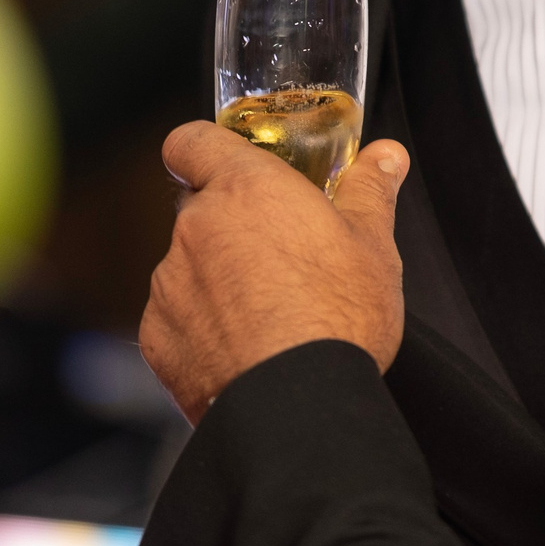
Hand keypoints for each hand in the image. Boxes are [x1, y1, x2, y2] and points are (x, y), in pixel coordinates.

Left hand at [137, 122, 408, 421]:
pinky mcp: (157, 337)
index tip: (224, 163)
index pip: (191, 141)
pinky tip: (245, 349)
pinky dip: (202, 329)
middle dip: (230, 225)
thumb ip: (370, 190)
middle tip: (278, 253)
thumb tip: (386, 157)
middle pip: (198, 207)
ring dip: (217, 279)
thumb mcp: (373, 244)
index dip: (204, 149)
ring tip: (269, 314)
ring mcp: (170, 284)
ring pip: (188, 266)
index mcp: (245, 189)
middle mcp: (195, 228)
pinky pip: (176, 319)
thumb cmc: (337, 318)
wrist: (297, 404)